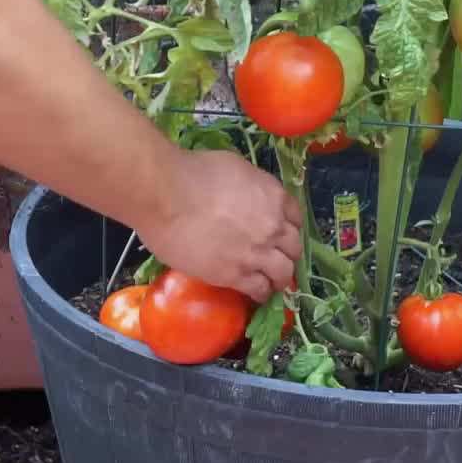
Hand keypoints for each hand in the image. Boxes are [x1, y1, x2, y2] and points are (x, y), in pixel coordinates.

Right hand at [136, 149, 301, 302]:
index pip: (296, 218)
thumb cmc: (192, 173)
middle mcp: (273, 226)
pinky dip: (261, 293)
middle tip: (278, 260)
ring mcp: (257, 252)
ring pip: (283, 272)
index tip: (282, 235)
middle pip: (293, 248)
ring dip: (279, 279)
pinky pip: (259, 289)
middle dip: (287, 255)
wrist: (165, 196)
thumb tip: (247, 196)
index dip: (289, 229)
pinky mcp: (236, 275)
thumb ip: (251, 186)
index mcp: (274, 197)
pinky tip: (257, 295)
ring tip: (272, 283)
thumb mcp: (235, 167)